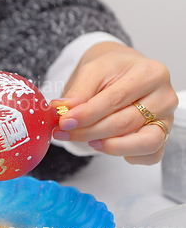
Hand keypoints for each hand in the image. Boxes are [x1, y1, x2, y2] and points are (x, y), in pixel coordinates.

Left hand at [50, 42, 177, 164]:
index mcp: (150, 73)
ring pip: (144, 143)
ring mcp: (167, 119)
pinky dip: (128, 155)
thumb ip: (78, 92)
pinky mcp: (163, 136)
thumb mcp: (92, 72)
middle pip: (125, 123)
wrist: (125, 73)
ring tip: (88, 140)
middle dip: (89, 131)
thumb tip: (61, 109)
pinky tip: (105, 145)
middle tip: (64, 132)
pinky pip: (151, 155)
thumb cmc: (112, 71)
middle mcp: (164, 97)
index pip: (115, 99)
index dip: (87, 114)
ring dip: (110, 146)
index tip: (64, 121)